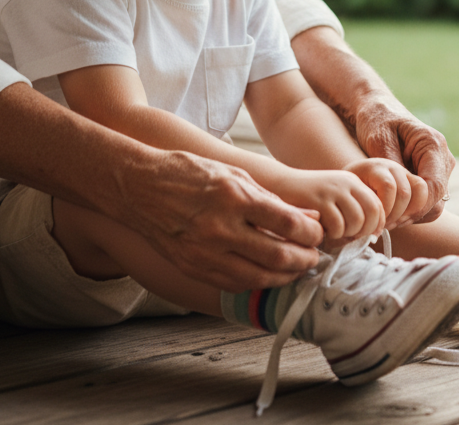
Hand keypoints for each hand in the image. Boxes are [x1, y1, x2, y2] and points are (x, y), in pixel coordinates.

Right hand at [118, 151, 324, 292]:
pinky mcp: (193, 268)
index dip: (311, 233)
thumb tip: (307, 217)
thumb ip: (272, 200)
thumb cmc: (190, 173)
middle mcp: (221, 228)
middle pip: (278, 256)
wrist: (140, 187)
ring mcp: (205, 252)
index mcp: (234, 198)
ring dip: (284, 277)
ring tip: (296, 269)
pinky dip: (257, 281)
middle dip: (304, 260)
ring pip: (258, 277)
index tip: (318, 234)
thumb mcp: (235, 175)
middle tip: (313, 257)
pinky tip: (267, 273)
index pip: (288, 224)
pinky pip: (234, 283)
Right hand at [275, 168, 384, 241]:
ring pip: (357, 220)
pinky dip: (333, 234)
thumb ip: (353, 209)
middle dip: (365, 230)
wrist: (280, 184)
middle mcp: (347, 183)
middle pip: (372, 212)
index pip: (378, 205)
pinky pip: (337, 225)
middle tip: (351, 237)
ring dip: (348, 233)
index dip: (377, 224)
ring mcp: (333, 190)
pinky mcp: (319, 200)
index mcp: (353, 181)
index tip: (368, 236)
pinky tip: (323, 231)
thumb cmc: (309, 199)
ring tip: (335, 233)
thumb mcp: (335, 197)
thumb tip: (373, 234)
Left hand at [353, 95, 454, 224]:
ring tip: (384, 216)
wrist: (378, 110)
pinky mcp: (432, 178)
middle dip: (410, 214)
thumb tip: (402, 192)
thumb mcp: (378, 139)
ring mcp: (440, 170)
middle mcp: (443, 158)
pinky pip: (428, 203)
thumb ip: (392, 165)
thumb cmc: (376, 120)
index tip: (390, 215)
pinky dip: (411, 211)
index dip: (414, 207)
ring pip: (433, 206)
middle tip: (383, 221)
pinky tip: (390, 210)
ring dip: (410, 215)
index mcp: (433, 145)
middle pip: (436, 201)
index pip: (434, 187)